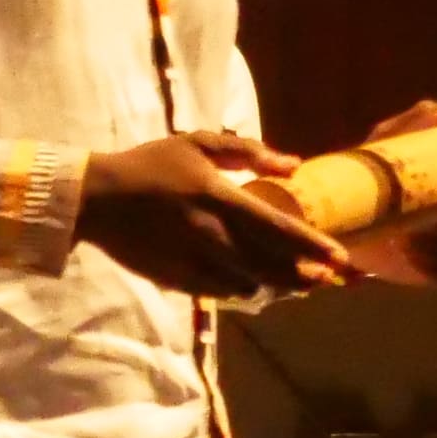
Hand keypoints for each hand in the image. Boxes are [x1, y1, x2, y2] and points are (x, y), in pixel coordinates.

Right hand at [82, 136, 354, 297]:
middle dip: (304, 275)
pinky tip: (256, 287)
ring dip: (276, 286)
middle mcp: (211, 234)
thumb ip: (247, 151)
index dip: (312, 245)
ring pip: (248, 283)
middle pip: (270, 263)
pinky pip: (220, 292)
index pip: (277, 227)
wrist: (96, 199)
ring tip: (299, 285)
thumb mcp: (197, 144)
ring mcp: (194, 261)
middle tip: (329, 280)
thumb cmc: (150, 166)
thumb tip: (293, 164)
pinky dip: (243, 291)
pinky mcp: (177, 279)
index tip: (340, 257)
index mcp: (218, 197)